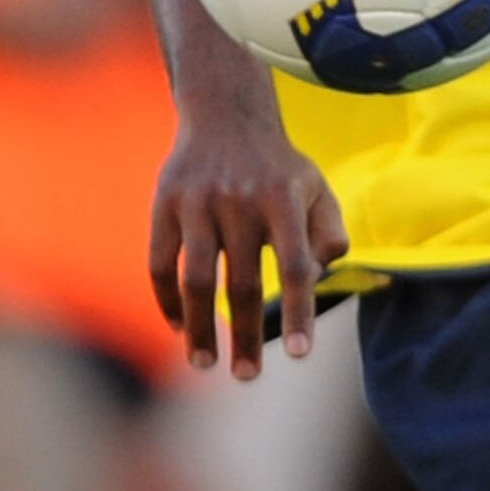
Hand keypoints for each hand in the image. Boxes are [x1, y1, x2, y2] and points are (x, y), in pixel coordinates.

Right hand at [147, 93, 347, 377]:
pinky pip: (160, 262)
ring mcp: (198, 202)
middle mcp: (240, 201)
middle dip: (245, 336)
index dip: (298, 312)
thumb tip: (322, 275)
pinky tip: (180, 327)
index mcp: (284, 199)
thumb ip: (329, 231)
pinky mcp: (164, 203)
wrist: (226, 114)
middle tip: (248, 376)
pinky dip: (167, 300)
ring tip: (206, 363)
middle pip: (242, 283)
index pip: (296, 265)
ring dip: (200, 328)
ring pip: (196, 280)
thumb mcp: (316, 189)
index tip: (299, 355)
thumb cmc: (279, 167)